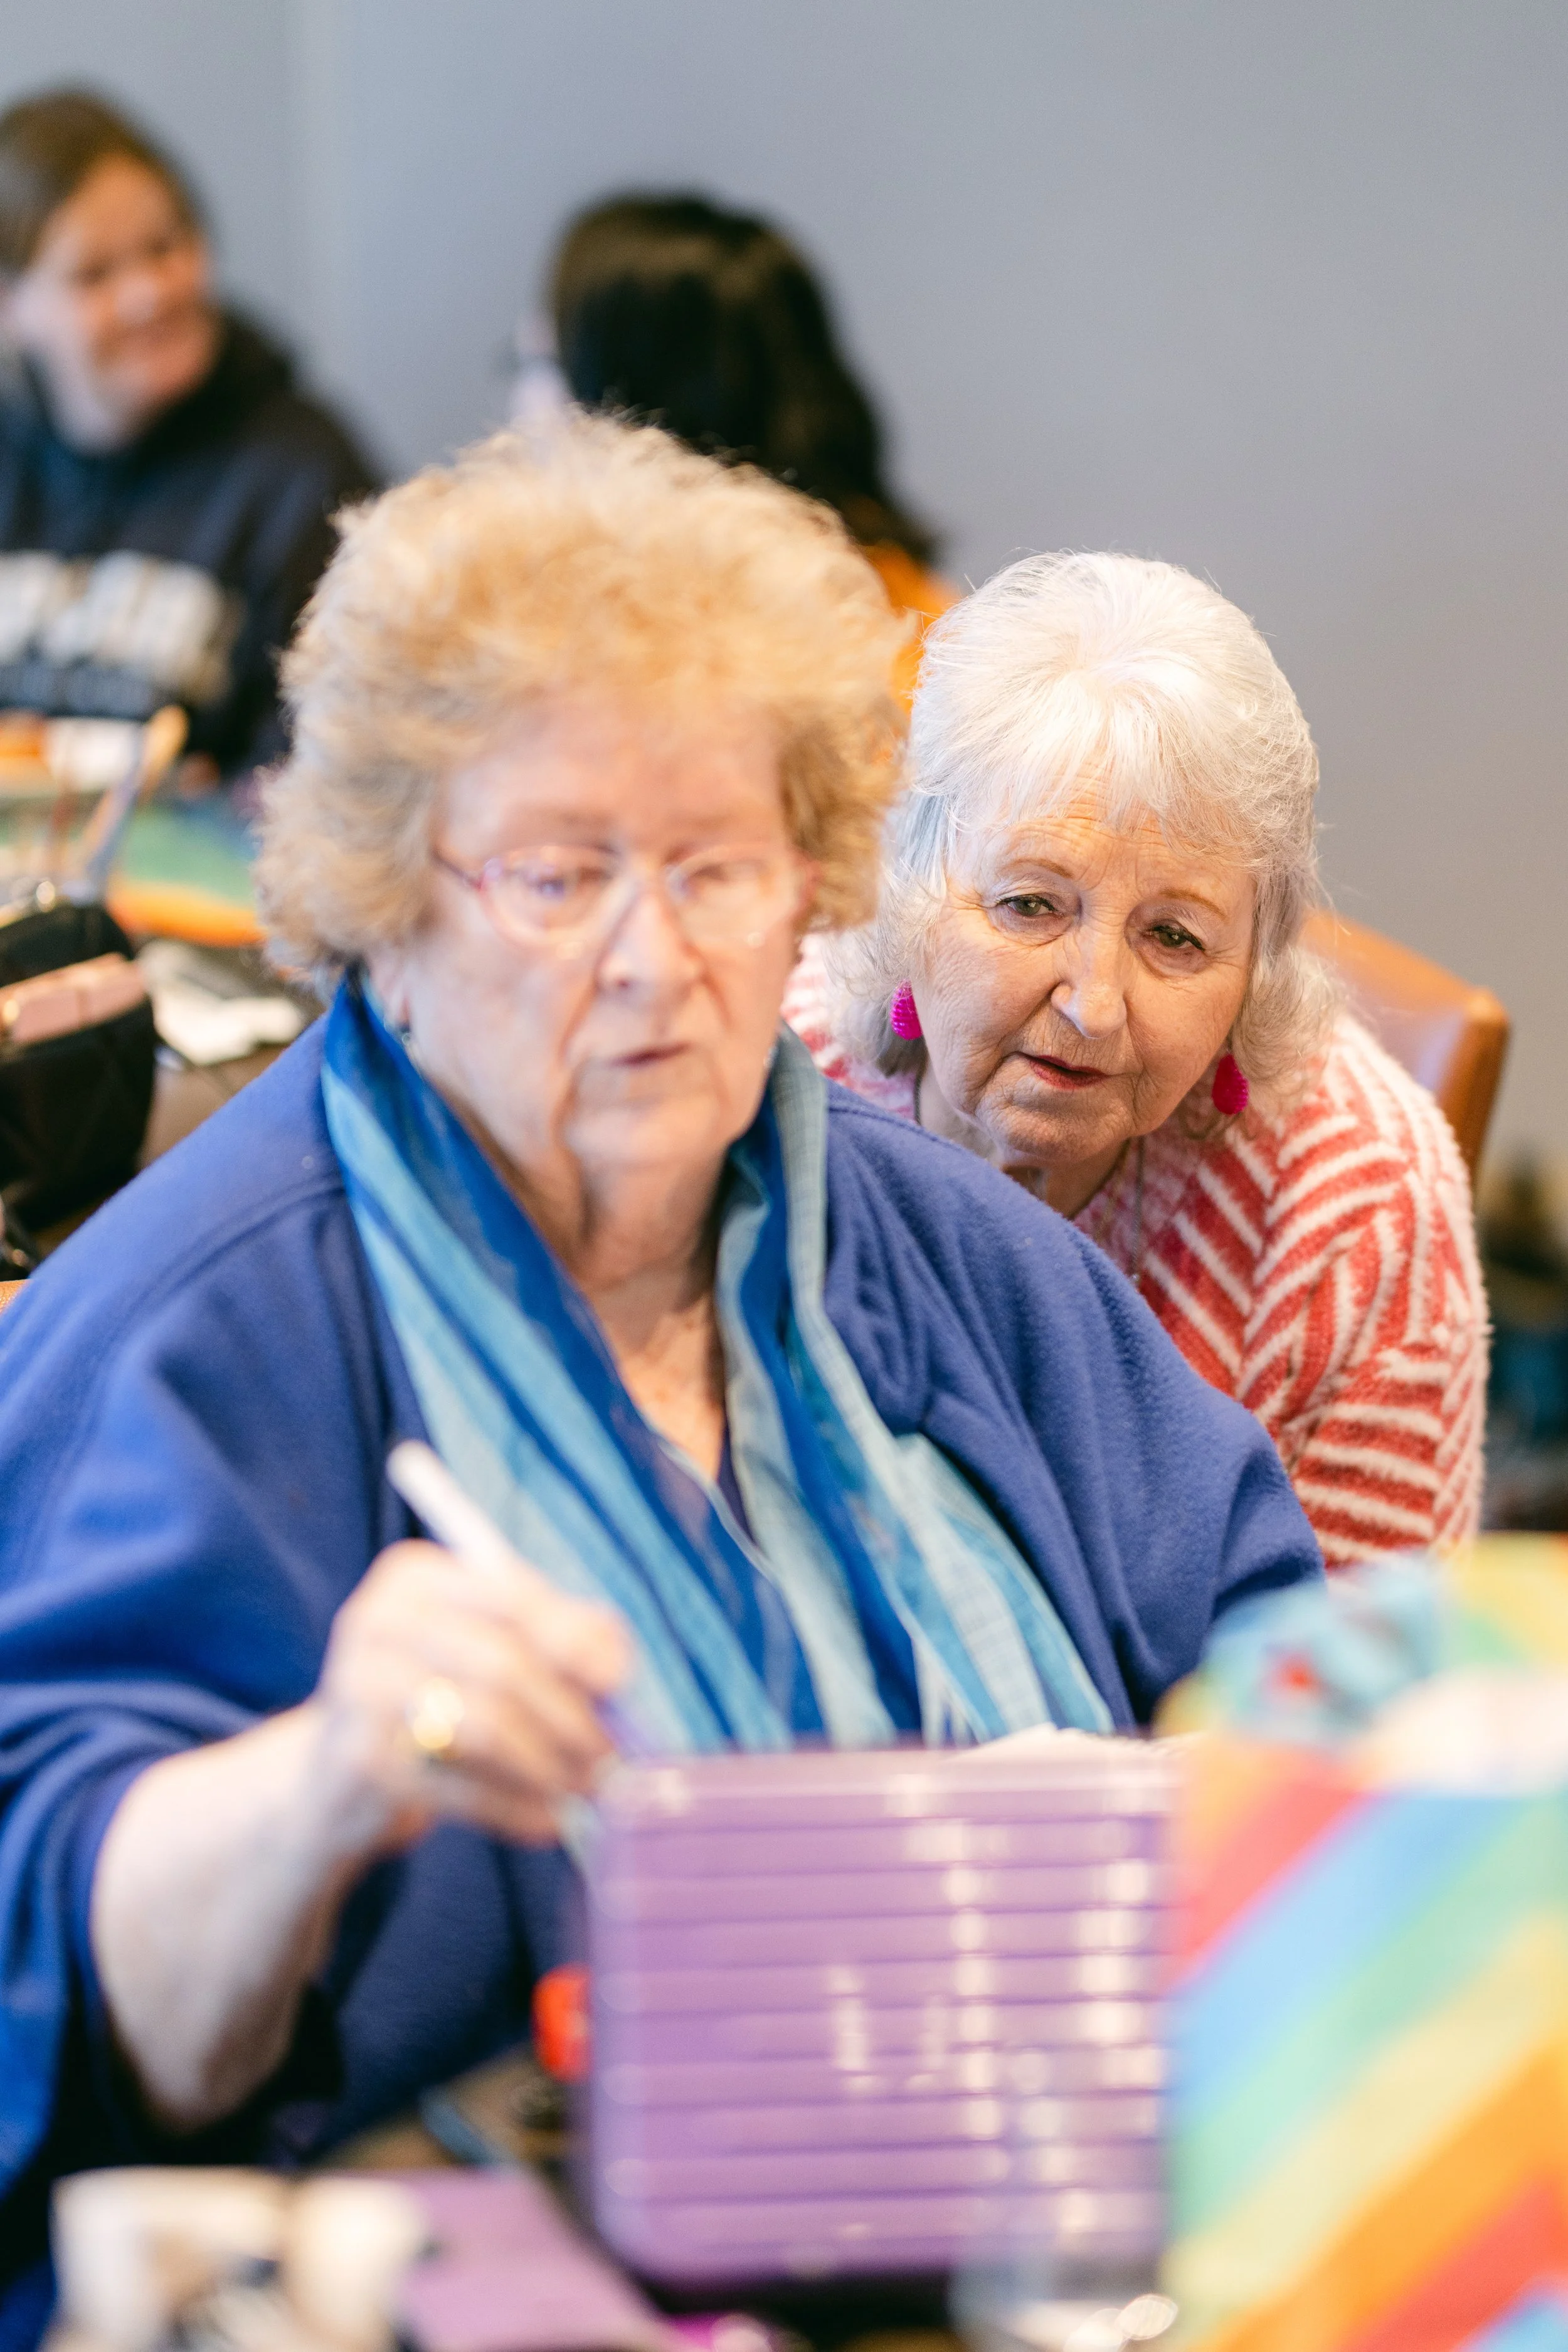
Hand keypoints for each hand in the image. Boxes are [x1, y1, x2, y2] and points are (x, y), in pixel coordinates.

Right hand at [304, 1538, 631, 1855]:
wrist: (338, 1775)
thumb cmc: (436, 1698)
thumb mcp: (489, 1647)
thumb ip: (558, 1637)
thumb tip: (618, 1668)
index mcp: (415, 1576)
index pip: (512, 1597)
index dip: (575, 1639)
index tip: (620, 1681)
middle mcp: (378, 1620)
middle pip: (502, 1663)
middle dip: (570, 1715)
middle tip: (613, 1757)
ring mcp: (359, 1689)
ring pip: (483, 1724)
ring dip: (549, 1764)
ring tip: (586, 1789)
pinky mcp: (358, 1760)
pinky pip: (457, 1786)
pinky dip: (515, 1807)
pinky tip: (548, 1822)